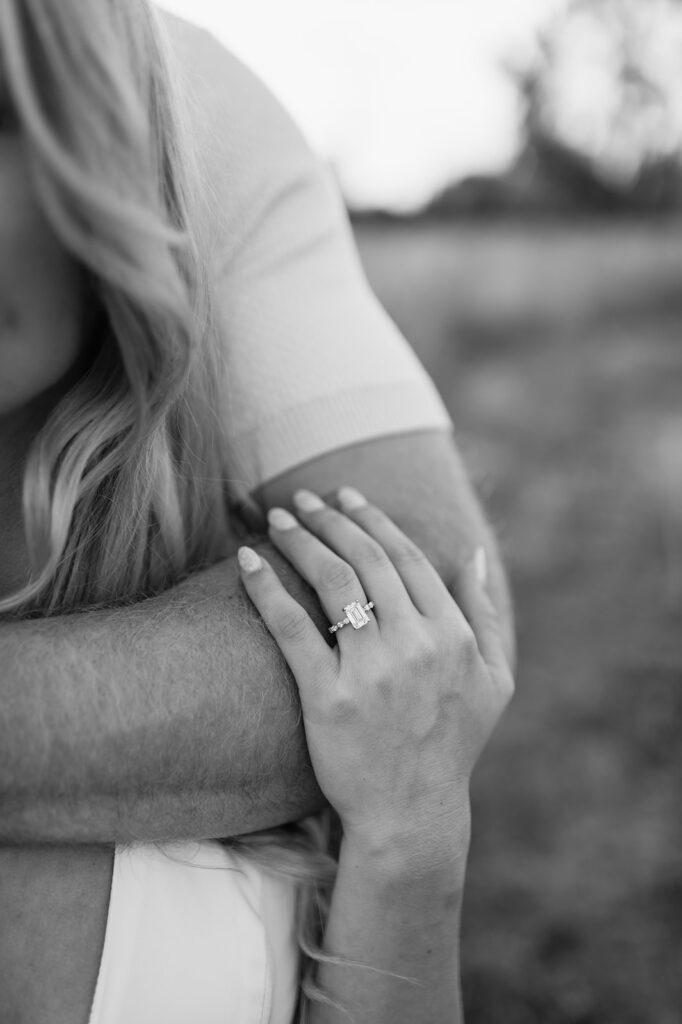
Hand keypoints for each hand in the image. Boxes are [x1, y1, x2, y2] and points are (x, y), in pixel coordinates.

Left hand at [237, 487, 513, 855]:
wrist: (413, 813)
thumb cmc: (454, 744)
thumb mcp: (494, 679)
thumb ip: (486, 613)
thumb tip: (473, 555)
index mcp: (453, 635)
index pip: (407, 558)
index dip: (373, 519)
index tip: (346, 497)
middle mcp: (416, 645)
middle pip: (366, 560)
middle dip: (331, 518)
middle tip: (303, 498)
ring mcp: (372, 671)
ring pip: (333, 583)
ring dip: (302, 540)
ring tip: (278, 517)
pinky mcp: (329, 698)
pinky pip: (293, 629)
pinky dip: (268, 589)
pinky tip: (247, 561)